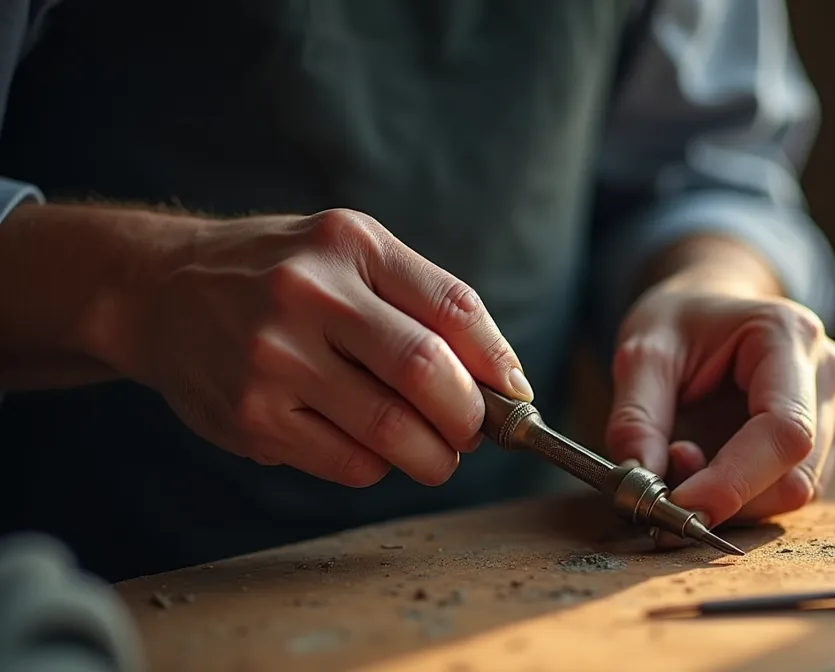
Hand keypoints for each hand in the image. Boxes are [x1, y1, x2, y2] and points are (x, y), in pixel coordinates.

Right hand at [120, 209, 531, 486]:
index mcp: (350, 246)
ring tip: (436, 453)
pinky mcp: (250, 415)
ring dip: (434, 455)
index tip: (516, 396)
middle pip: (427, 372)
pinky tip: (369, 448)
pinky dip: (377, 466)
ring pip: (391, 430)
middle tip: (475, 433)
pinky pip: (348, 462)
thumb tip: (504, 381)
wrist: (161, 291)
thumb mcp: (350, 255)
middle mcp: (310, 294)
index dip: (499, 363)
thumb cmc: (280, 275)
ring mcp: (274, 357)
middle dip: (471, 418)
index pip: (454, 308)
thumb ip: (424, 303)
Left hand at [604, 277, 834, 529]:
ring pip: (798, 491)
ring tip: (681, 458)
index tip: (679, 506)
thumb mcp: (641, 353)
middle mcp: (824, 373)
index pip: (784, 430)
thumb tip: (641, 481)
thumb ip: (636, 417)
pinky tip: (708, 467)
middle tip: (665, 485)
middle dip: (729, 497)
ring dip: (735, 501)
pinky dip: (745, 498)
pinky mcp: (827, 439)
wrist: (709, 306)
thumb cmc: (681, 322)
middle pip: (798, 473)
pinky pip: (792, 490)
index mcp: (788, 335)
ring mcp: (834, 408)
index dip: (735, 481)